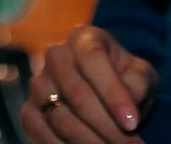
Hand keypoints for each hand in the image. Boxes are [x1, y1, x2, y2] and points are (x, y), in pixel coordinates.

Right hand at [22, 25, 156, 143]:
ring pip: (63, 120)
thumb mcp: (141, 75)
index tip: (132, 123)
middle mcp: (55, 56)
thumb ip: (138, 85)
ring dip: (91, 142)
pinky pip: (44, 136)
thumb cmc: (126, 80)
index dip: (113, 93)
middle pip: (78, 96)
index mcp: (83, 38)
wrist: (105, 93)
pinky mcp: (29, 112)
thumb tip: (127, 111)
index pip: (93, 60)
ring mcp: (38, 84)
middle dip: (107, 127)